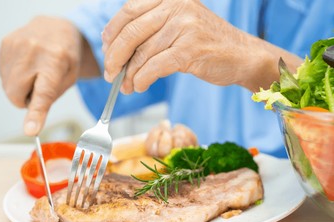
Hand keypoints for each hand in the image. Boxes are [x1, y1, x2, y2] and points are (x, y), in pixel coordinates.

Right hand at [0, 16, 83, 135]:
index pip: (44, 93)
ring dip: (20, 88)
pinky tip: (25, 66)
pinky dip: (13, 78)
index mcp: (56, 61)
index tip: (30, 130)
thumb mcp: (70, 78)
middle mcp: (33, 51)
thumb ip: (52, 97)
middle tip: (40, 85)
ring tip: (34, 72)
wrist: (55, 28)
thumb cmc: (65, 56)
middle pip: (17, 95)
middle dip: (27, 99)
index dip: (36, 114)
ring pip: (8, 88)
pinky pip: (3, 76)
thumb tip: (32, 121)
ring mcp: (16, 45)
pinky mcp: (4, 44)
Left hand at [101, 0, 300, 93]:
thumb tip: (115, 50)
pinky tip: (139, 86)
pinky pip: (155, 67)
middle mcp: (176, 5)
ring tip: (126, 87)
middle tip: (110, 74)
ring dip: (129, 75)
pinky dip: (142, 79)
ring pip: (142, 53)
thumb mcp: (178, 26)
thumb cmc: (206, 44)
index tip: (106, 51)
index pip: (129, 11)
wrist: (242, 55)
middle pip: (131, 31)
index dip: (112, 33)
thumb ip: (151, 30)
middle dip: (115, 57)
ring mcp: (185, 26)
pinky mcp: (191, 49)